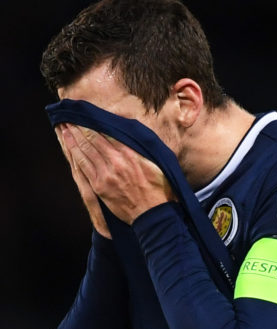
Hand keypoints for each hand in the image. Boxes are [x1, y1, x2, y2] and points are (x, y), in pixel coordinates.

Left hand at [59, 123, 174, 224]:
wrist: (152, 213)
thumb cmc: (159, 188)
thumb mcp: (157, 162)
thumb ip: (143, 147)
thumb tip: (133, 134)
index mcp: (131, 153)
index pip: (109, 133)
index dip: (96, 123)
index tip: (88, 115)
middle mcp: (117, 161)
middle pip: (94, 139)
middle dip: (81, 127)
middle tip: (71, 116)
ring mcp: (106, 174)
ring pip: (86, 150)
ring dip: (74, 137)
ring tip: (66, 127)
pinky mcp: (99, 186)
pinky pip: (84, 166)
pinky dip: (75, 153)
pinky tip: (69, 145)